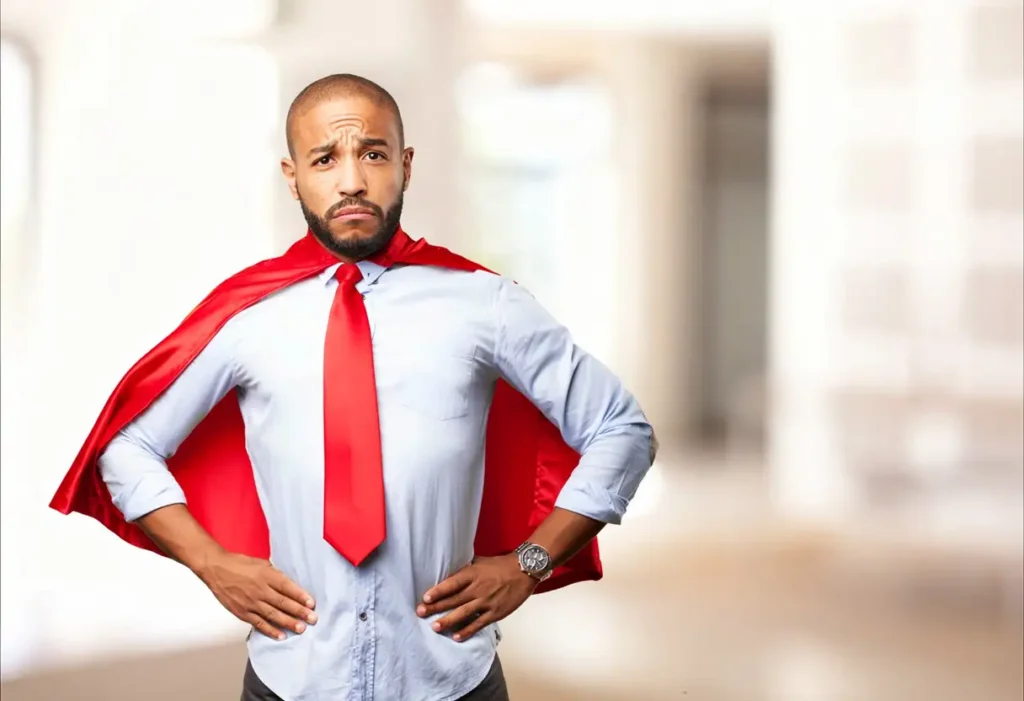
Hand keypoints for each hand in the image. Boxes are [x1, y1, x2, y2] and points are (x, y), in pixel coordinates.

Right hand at [197, 552, 317, 640]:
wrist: (216, 569)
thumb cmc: (239, 564)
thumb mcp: (262, 564)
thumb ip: (275, 575)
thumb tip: (291, 586)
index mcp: (266, 575)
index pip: (287, 587)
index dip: (300, 596)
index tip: (312, 603)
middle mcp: (260, 589)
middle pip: (283, 602)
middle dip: (300, 612)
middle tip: (313, 619)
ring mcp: (250, 602)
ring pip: (273, 615)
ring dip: (288, 623)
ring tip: (301, 628)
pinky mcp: (242, 612)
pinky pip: (259, 623)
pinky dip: (270, 630)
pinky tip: (281, 636)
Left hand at [416, 554, 536, 641]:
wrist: (524, 570)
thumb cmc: (500, 564)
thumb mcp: (480, 561)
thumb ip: (465, 567)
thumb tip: (448, 568)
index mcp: (473, 574)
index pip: (452, 583)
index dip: (438, 591)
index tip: (425, 598)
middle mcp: (478, 588)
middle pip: (454, 599)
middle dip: (436, 607)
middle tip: (420, 613)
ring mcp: (487, 602)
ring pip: (464, 613)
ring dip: (448, 620)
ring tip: (434, 627)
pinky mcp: (495, 612)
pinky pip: (479, 623)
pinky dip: (467, 630)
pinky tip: (456, 636)